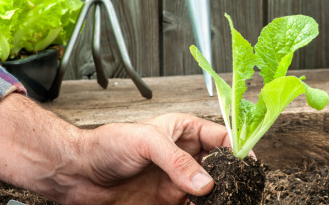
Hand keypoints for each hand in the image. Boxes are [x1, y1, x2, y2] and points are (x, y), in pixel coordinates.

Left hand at [59, 113, 230, 204]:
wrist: (78, 174)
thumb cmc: (105, 145)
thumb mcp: (145, 142)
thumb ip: (176, 161)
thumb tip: (204, 181)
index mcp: (182, 130)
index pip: (220, 137)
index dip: (238, 148)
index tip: (249, 163)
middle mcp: (184, 156)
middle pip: (221, 166)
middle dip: (232, 177)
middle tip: (239, 188)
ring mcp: (178, 180)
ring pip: (210, 190)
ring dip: (219, 196)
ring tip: (224, 200)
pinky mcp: (168, 201)